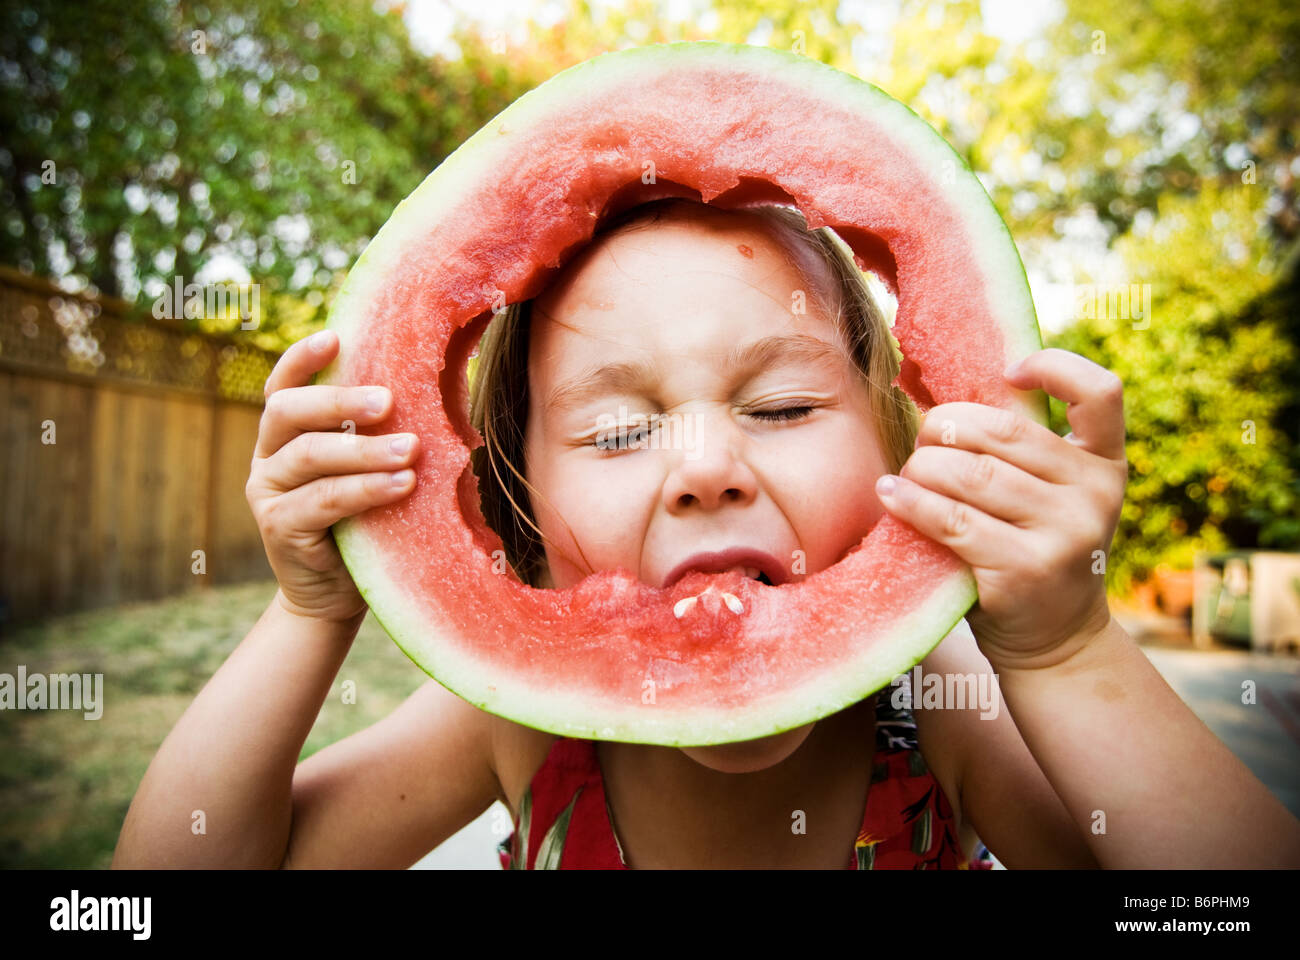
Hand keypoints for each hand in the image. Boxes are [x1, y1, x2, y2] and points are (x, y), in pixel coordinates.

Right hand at [245, 330, 419, 623]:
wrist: (336, 594)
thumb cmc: (364, 520)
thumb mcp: (369, 470)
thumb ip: (378, 433)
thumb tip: (438, 384)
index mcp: (285, 432)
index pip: (283, 384)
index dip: (302, 358)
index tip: (336, 336)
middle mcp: (268, 455)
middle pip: (288, 411)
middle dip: (340, 401)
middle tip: (389, 400)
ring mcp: (267, 492)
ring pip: (309, 456)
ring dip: (364, 450)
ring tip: (411, 448)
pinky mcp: (278, 528)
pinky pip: (322, 501)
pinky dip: (365, 489)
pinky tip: (403, 483)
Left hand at [875, 348, 1128, 669]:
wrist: (1056, 640)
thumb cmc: (1033, 549)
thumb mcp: (1048, 497)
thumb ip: (1016, 450)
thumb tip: (927, 384)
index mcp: (1104, 464)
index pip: (1100, 393)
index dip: (1054, 366)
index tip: (1007, 372)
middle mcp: (1094, 494)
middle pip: (1003, 432)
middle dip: (947, 425)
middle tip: (923, 438)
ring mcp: (1065, 533)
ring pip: (971, 474)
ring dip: (923, 466)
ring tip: (904, 473)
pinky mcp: (1024, 569)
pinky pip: (951, 520)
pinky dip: (911, 501)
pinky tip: (891, 493)